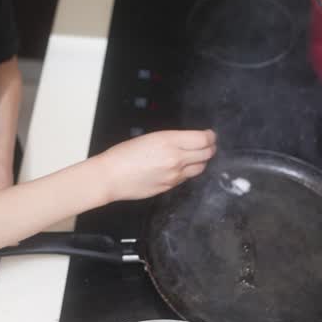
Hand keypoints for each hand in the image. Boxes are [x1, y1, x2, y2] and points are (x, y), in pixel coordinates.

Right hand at [96, 129, 216, 203]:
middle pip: (207, 154)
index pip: (203, 139)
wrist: (110, 176)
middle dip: (210, 148)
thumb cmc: (123, 155)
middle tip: (208, 145)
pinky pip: (186, 178)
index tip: (210, 135)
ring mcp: (174, 175)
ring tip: (197, 156)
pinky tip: (180, 167)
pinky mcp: (170, 187)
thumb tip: (187, 141)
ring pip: (200, 168)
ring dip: (201, 161)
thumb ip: (172, 140)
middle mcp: (176, 159)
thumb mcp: (149, 137)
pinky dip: (187, 172)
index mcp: (169, 141)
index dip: (210, 136)